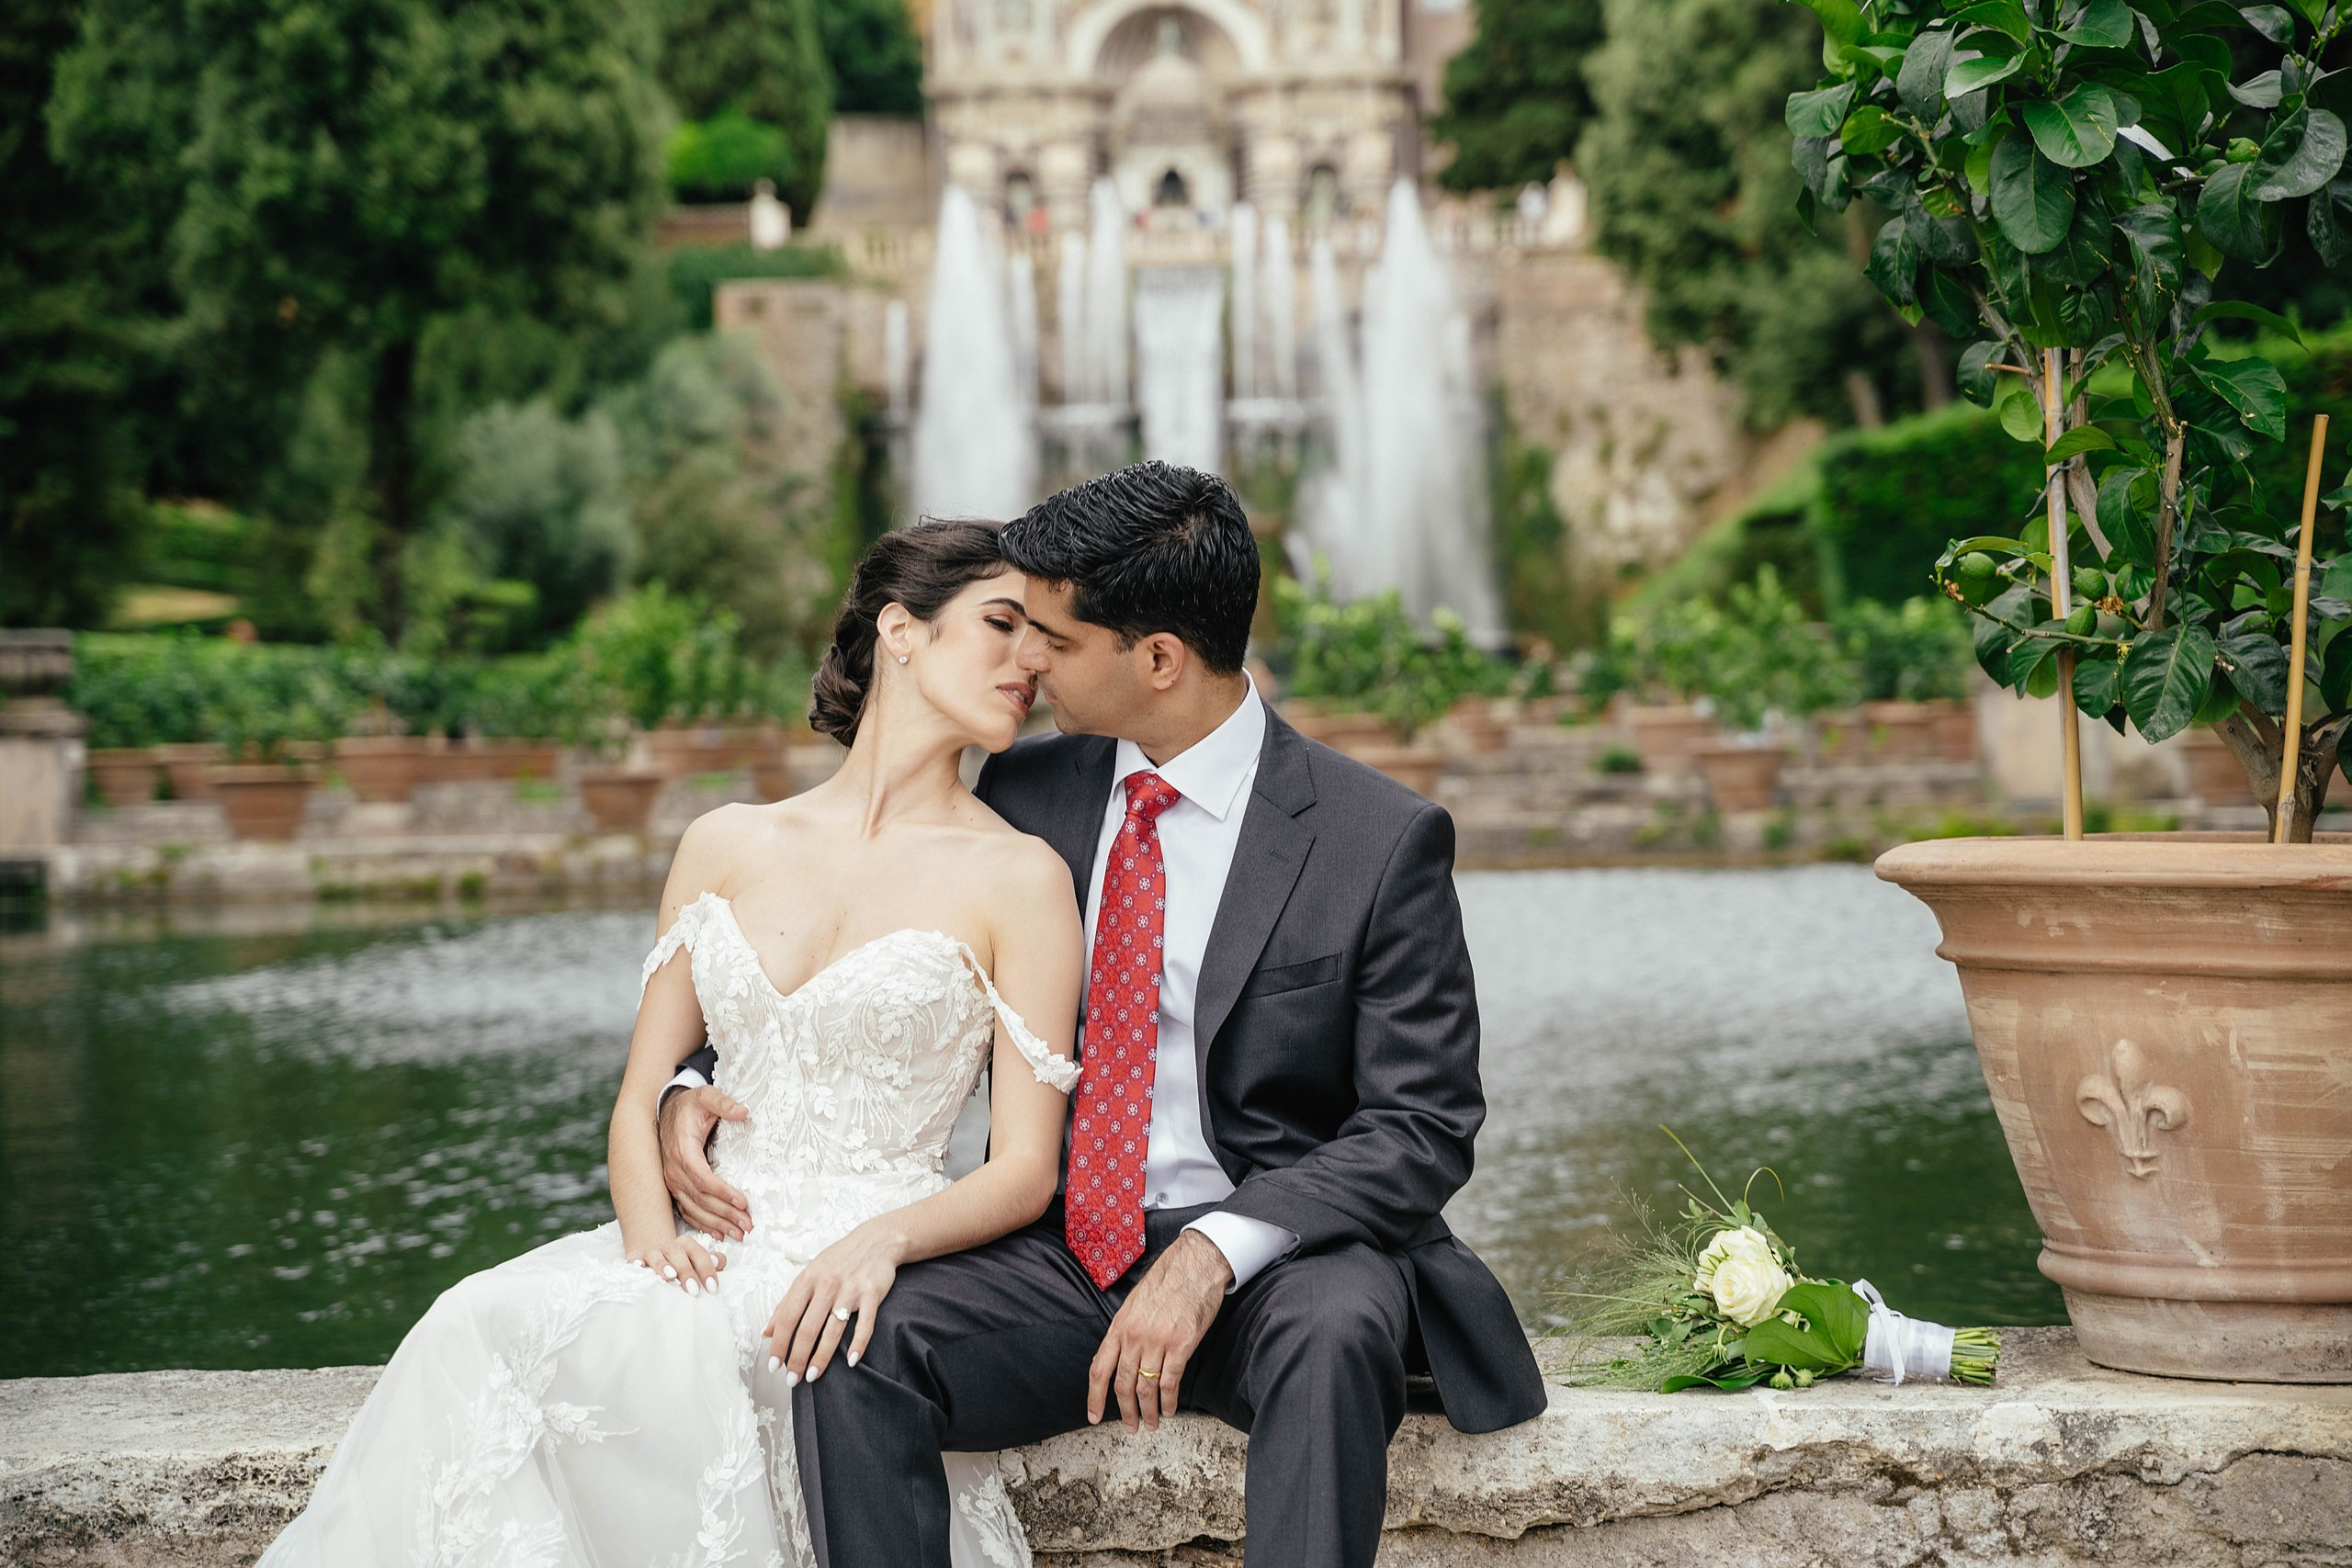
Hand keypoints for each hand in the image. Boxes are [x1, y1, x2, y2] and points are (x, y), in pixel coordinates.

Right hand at [626, 1230, 726, 1296]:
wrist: (655, 1252)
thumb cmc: (681, 1262)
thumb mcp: (697, 1260)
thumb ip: (712, 1261)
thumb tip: (719, 1262)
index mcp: (687, 1246)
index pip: (699, 1254)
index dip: (707, 1270)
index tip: (712, 1288)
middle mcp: (670, 1247)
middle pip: (678, 1253)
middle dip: (686, 1271)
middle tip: (693, 1290)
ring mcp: (652, 1253)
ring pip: (657, 1255)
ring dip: (663, 1265)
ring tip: (670, 1277)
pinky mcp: (636, 1259)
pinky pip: (634, 1260)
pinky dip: (636, 1263)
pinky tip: (639, 1268)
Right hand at [658, 1085, 753, 1239]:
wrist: (667, 1111)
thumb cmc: (690, 1106)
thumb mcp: (705, 1096)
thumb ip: (723, 1102)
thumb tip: (743, 1111)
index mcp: (683, 1151)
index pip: (702, 1177)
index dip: (722, 1191)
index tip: (743, 1202)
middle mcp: (675, 1171)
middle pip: (701, 1199)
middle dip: (725, 1214)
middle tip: (748, 1225)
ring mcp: (673, 1182)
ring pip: (694, 1209)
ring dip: (717, 1224)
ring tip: (739, 1234)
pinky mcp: (675, 1188)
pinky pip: (688, 1211)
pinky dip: (703, 1224)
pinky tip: (719, 1234)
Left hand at [762, 1219, 906, 1385]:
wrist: (877, 1240)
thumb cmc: (839, 1259)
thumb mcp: (809, 1274)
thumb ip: (787, 1302)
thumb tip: (767, 1331)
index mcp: (808, 1279)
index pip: (788, 1317)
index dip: (779, 1343)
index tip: (774, 1365)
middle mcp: (827, 1284)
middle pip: (808, 1328)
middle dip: (797, 1357)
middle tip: (793, 1378)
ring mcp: (850, 1289)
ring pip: (833, 1330)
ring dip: (822, 1357)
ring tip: (813, 1375)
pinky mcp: (872, 1294)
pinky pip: (865, 1324)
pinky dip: (858, 1344)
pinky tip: (852, 1361)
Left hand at [1088, 1230, 1229, 1431]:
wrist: (1194, 1265)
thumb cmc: (1167, 1282)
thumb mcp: (1134, 1304)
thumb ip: (1125, 1332)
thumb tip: (1118, 1360)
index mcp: (1119, 1326)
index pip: (1100, 1368)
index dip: (1095, 1396)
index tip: (1094, 1416)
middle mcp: (1135, 1335)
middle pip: (1123, 1384)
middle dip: (1126, 1411)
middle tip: (1131, 1427)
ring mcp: (1158, 1340)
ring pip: (1146, 1387)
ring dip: (1149, 1411)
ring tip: (1152, 1424)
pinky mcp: (1182, 1344)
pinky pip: (1170, 1381)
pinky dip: (1169, 1401)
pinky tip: (1169, 1410)